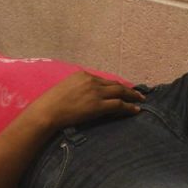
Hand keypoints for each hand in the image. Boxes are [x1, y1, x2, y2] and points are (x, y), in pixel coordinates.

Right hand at [27, 71, 144, 130]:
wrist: (47, 112)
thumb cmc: (49, 105)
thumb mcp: (63, 89)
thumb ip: (76, 89)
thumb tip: (82, 96)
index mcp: (82, 75)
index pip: (103, 80)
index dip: (114, 85)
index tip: (121, 89)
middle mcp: (91, 81)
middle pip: (114, 84)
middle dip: (127, 89)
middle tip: (137, 93)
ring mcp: (95, 93)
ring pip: (120, 92)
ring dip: (132, 96)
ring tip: (140, 100)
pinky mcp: (98, 106)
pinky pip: (118, 104)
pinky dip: (129, 107)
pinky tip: (135, 110)